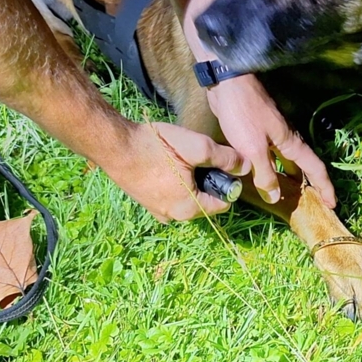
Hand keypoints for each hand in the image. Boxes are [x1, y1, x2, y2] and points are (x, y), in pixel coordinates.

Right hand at [106, 121, 250, 222]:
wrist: (115, 145)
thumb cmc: (156, 146)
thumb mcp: (197, 147)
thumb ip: (225, 158)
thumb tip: (246, 166)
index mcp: (189, 209)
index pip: (223, 204)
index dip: (226, 182)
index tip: (218, 164)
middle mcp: (174, 216)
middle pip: (205, 201)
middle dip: (207, 181)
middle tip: (197, 157)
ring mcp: (158, 211)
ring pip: (187, 197)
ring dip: (190, 180)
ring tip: (180, 158)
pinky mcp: (146, 203)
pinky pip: (171, 195)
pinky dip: (174, 182)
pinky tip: (166, 163)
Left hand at [183, 0, 336, 208]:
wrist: (227, 84)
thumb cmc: (244, 115)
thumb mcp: (254, 149)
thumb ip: (264, 173)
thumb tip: (275, 197)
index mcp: (291, 143)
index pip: (315, 168)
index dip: (325, 187)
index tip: (332, 204)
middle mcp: (286, 139)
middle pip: (304, 166)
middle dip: (310, 185)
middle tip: (313, 204)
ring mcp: (271, 134)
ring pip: (286, 161)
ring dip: (290, 178)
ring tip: (290, 195)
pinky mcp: (256, 131)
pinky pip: (271, 156)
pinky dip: (272, 169)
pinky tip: (263, 176)